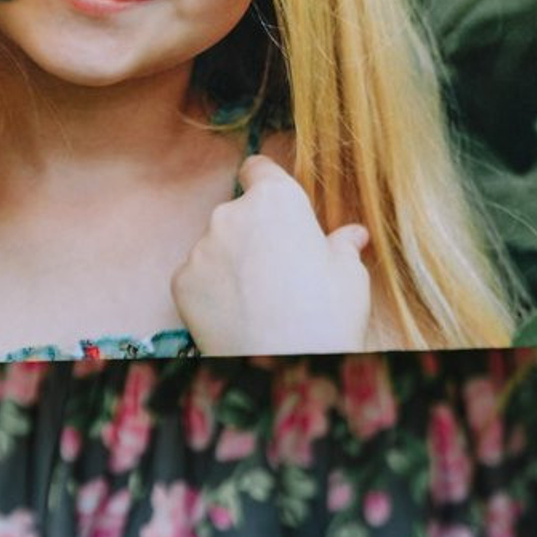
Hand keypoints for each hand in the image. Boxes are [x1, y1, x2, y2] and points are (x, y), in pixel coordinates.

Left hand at [170, 154, 370, 354]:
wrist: (283, 368)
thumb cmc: (326, 318)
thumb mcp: (350, 277)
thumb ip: (344, 246)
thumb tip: (354, 235)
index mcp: (276, 199)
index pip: (258, 168)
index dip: (266, 183)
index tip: (273, 204)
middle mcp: (232, 213)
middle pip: (239, 211)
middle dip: (253, 232)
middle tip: (277, 269)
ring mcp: (202, 246)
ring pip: (217, 245)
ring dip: (231, 261)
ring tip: (257, 299)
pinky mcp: (182, 280)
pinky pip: (198, 276)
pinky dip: (212, 289)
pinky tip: (236, 314)